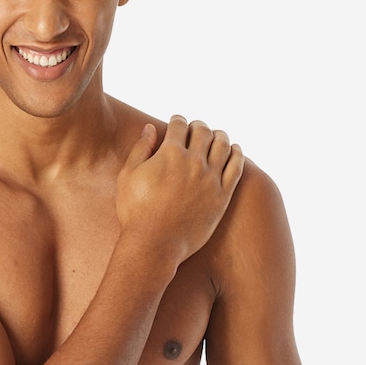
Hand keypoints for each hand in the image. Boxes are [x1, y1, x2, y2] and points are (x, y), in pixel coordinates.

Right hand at [116, 115, 243, 268]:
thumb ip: (140, 149)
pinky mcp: (222, 196)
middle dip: (198, 126)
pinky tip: (234, 150)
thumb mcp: (128, 176)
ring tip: (216, 136)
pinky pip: (236, 167)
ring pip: (223, 145)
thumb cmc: (136, 212)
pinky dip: (237, 153)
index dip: (177, 120)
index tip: (176, 122)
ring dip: (219, 135)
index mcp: (170, 154)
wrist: (154, 244)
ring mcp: (210, 179)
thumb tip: (150, 127)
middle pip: (203, 131)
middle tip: (195, 128)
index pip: (179, 125)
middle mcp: (193, 162)